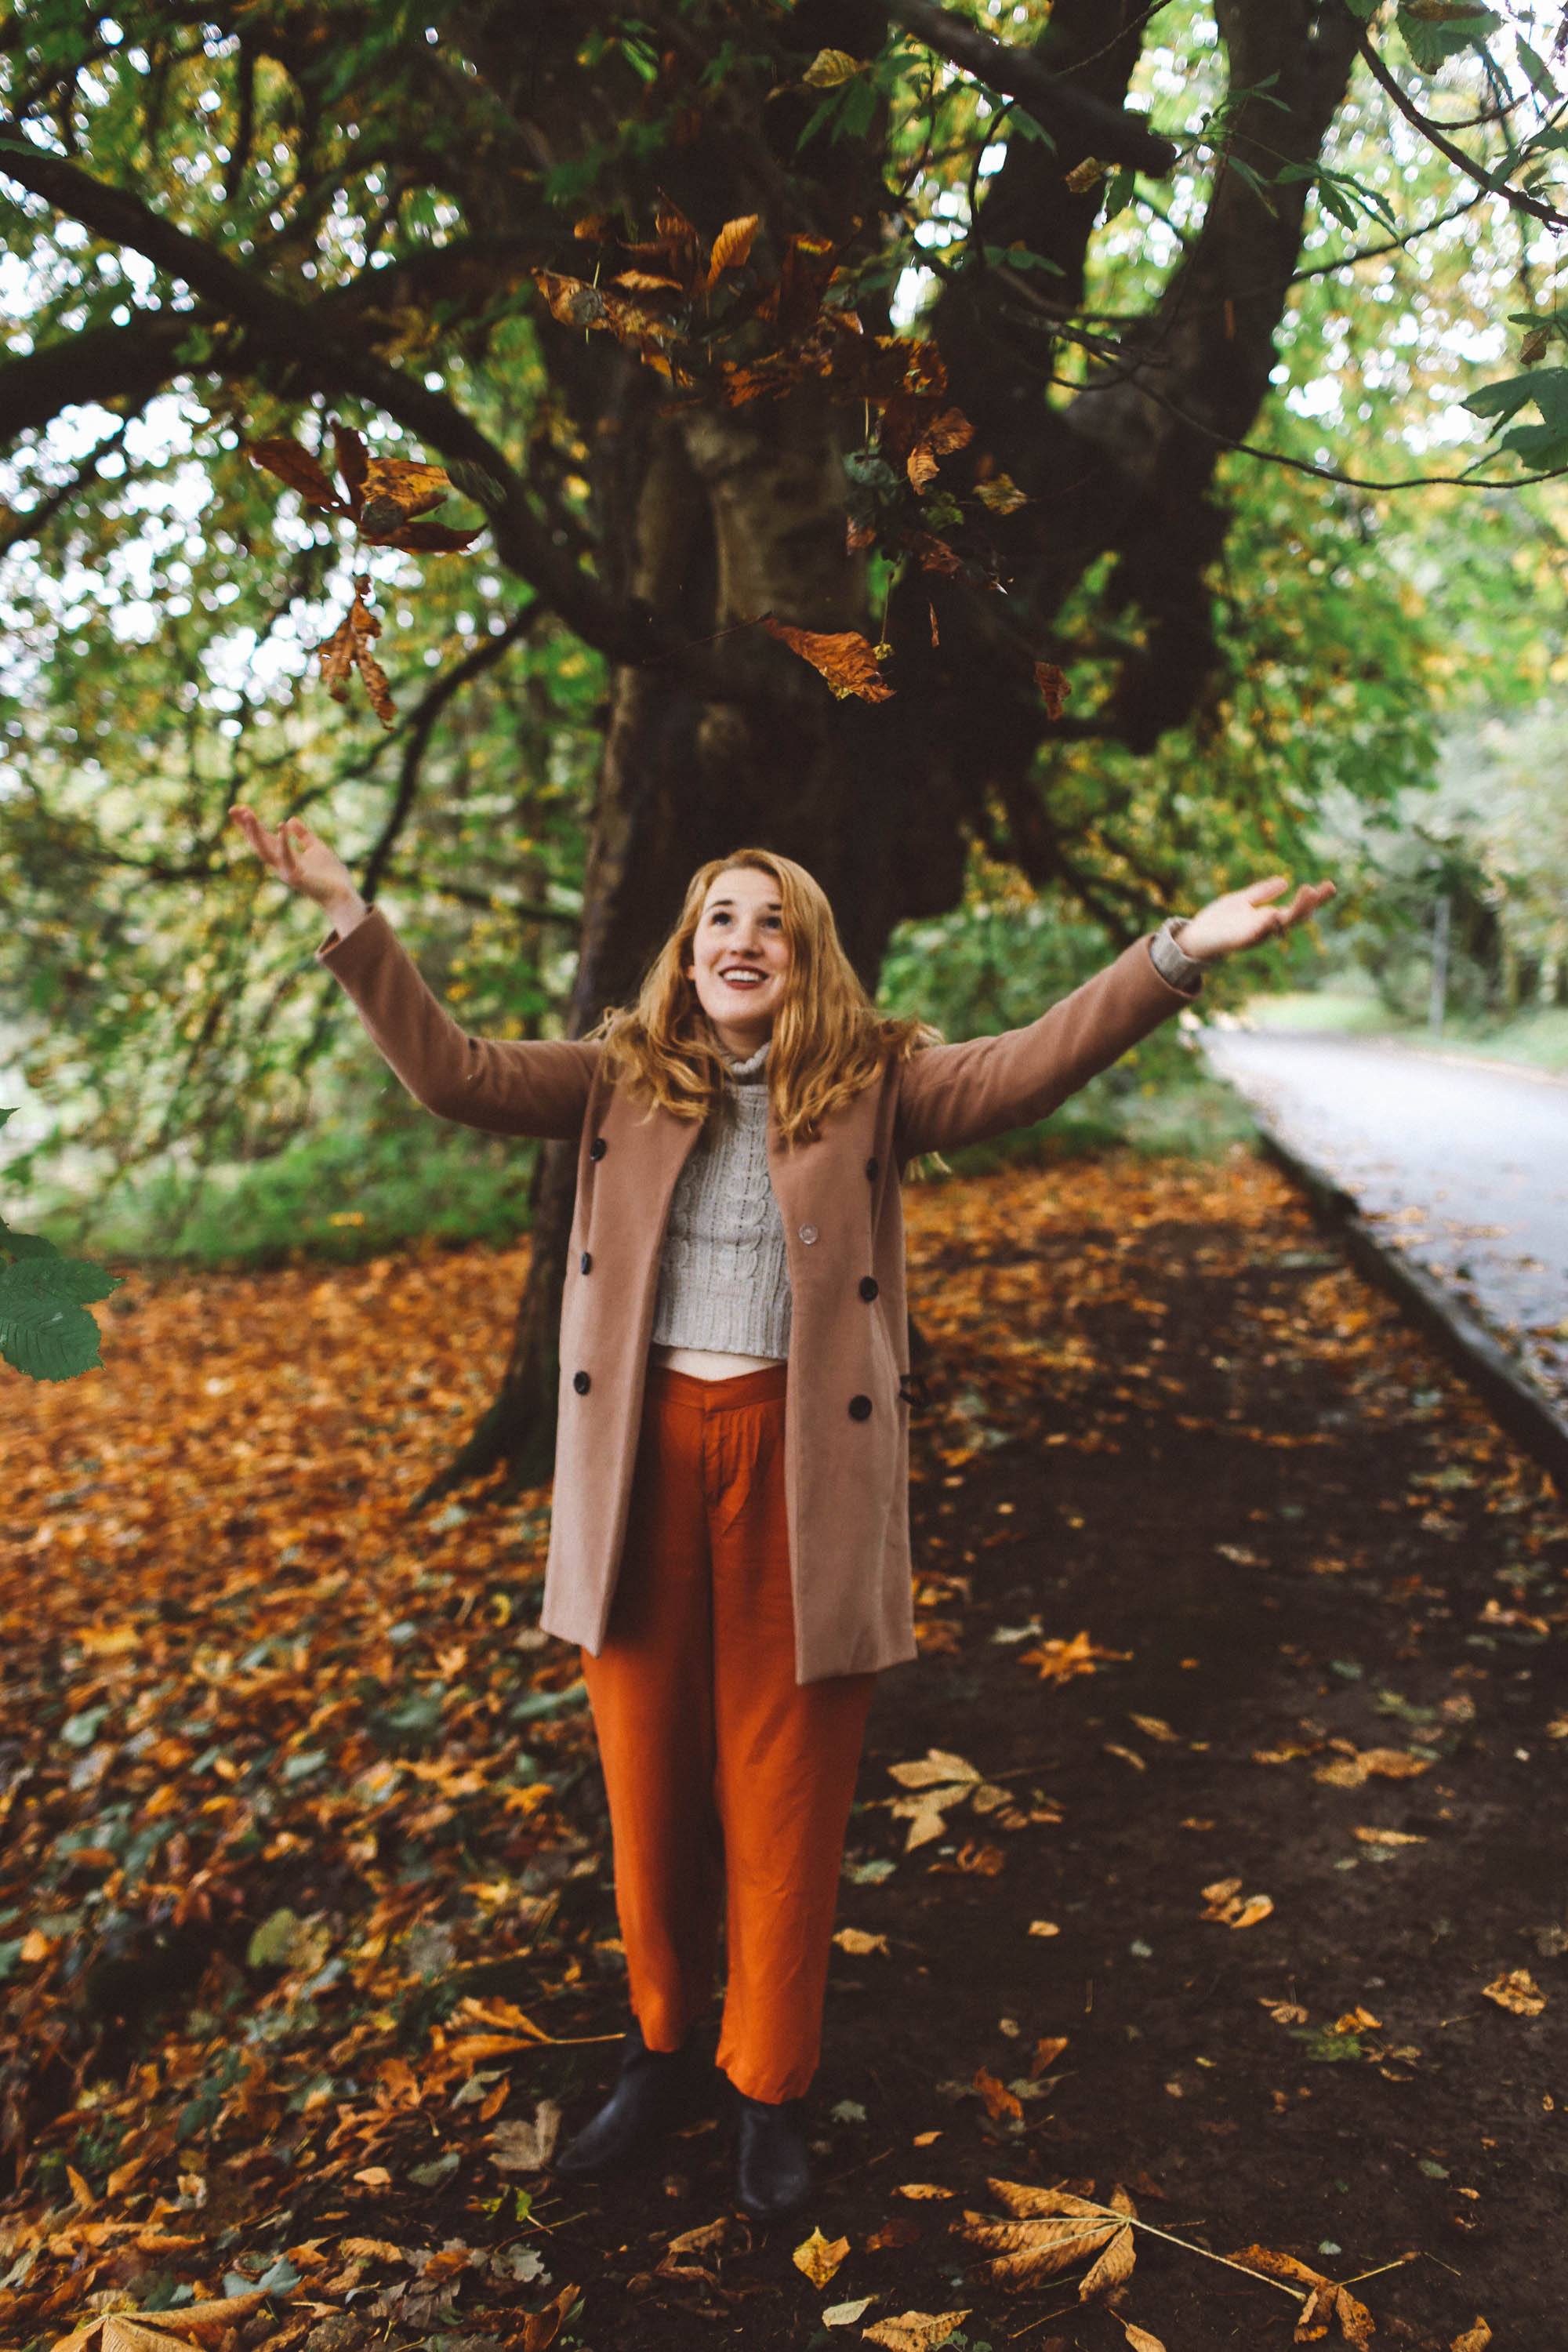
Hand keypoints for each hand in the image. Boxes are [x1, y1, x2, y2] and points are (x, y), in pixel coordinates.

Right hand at [229, 803, 361, 915]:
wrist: (342, 894)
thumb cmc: (330, 875)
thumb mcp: (316, 848)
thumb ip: (303, 835)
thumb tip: (290, 819)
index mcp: (284, 857)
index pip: (263, 838)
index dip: (250, 825)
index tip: (239, 808)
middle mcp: (280, 864)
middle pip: (258, 843)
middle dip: (246, 827)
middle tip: (233, 809)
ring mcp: (286, 870)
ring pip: (264, 850)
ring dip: (255, 832)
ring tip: (247, 814)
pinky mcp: (296, 875)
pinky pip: (287, 855)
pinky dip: (283, 841)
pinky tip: (282, 824)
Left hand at [1178, 875, 1335, 963]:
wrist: (1194, 936)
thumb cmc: (1217, 921)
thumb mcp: (1241, 900)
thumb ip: (1261, 893)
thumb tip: (1284, 881)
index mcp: (1268, 918)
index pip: (1297, 908)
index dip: (1314, 898)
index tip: (1330, 885)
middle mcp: (1266, 928)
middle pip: (1296, 916)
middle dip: (1312, 903)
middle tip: (1326, 888)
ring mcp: (1254, 935)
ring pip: (1280, 924)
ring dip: (1295, 910)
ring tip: (1307, 891)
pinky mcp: (1238, 941)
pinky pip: (1255, 935)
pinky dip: (1266, 926)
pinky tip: (1275, 914)